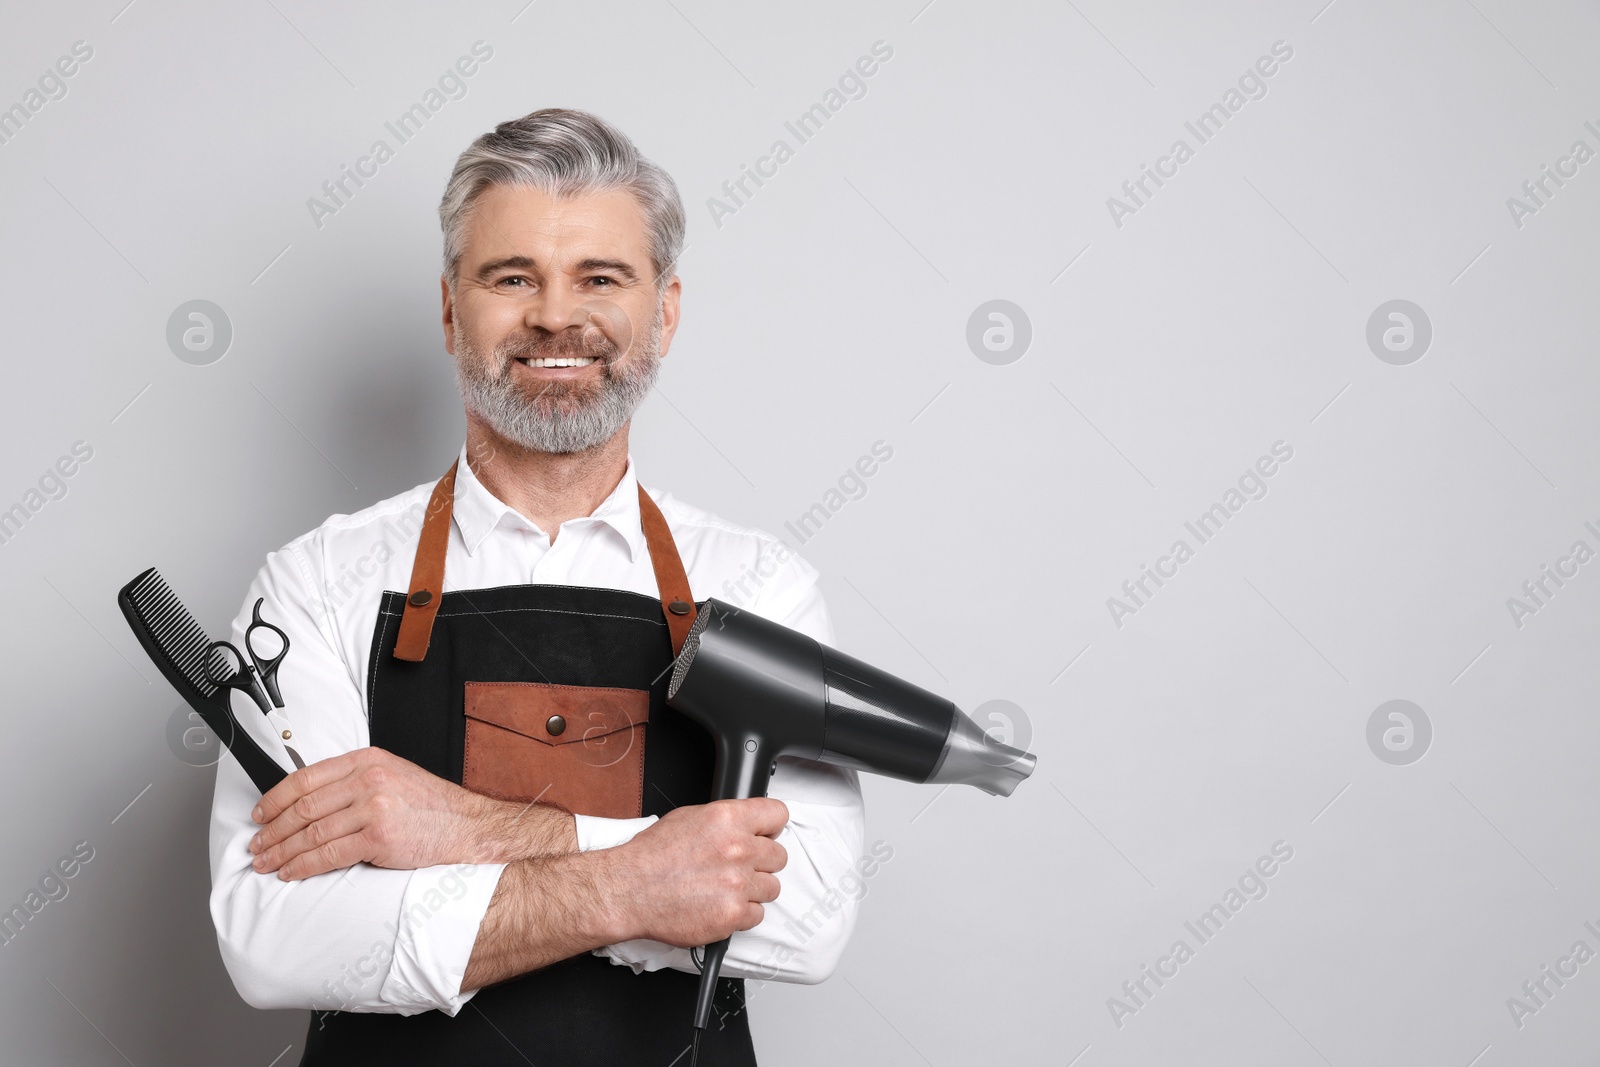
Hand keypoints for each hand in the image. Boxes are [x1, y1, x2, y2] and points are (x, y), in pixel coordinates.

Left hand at [248, 747, 574, 879]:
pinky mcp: (379, 837)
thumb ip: (356, 782)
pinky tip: (292, 872)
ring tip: (267, 864)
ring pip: (311, 832)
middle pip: (303, 806)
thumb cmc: (433, 808)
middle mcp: (369, 779)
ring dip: (282, 852)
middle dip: (272, 830)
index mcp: (368, 760)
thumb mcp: (394, 777)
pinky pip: (328, 854)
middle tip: (256, 846)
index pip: (306, 777)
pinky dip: (304, 866)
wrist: (470, 828)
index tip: (259, 814)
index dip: (274, 798)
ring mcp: (374, 807)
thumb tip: (312, 803)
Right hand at [602, 798, 788, 946]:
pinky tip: (721, 905)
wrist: (629, 890)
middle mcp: (738, 850)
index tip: (767, 834)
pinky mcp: (732, 915)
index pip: (778, 814)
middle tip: (740, 866)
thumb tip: (747, 824)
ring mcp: (738, 884)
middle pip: (779, 856)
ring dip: (753, 889)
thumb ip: (726, 821)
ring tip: (727, 888)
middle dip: (762, 862)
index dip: (771, 826)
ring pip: (772, 887)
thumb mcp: (689, 818)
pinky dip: (742, 913)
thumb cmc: (651, 856)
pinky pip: (757, 915)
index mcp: (728, 819)